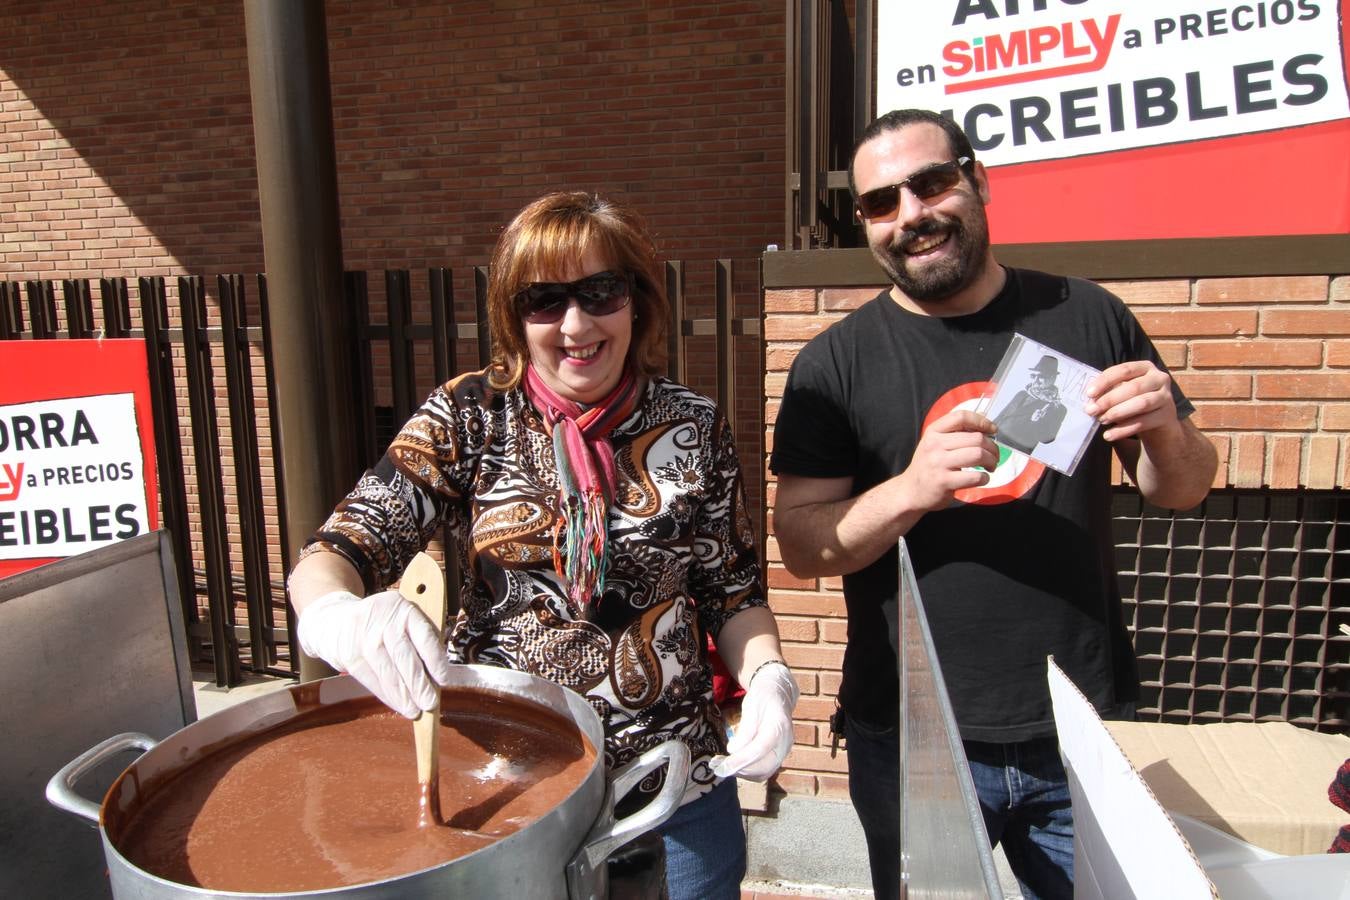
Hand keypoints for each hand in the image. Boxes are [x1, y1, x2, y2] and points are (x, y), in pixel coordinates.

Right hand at [296, 589, 453, 718]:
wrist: (336, 620)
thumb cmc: (382, 623)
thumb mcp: (401, 618)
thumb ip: (419, 639)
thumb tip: (436, 676)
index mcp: (403, 610)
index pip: (423, 636)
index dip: (435, 660)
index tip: (444, 680)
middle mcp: (383, 622)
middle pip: (404, 657)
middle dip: (419, 685)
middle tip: (430, 704)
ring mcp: (364, 639)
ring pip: (387, 672)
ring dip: (403, 696)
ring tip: (415, 710)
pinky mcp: (350, 656)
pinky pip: (372, 680)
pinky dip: (387, 696)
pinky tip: (398, 705)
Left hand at [711, 661, 798, 781]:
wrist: (778, 696)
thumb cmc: (763, 698)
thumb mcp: (751, 706)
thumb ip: (745, 728)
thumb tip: (732, 750)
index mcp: (779, 726)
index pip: (760, 749)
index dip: (741, 760)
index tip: (723, 767)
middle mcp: (785, 743)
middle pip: (764, 767)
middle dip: (740, 770)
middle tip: (718, 767)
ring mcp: (783, 753)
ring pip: (763, 773)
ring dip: (742, 773)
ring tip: (721, 765)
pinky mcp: (777, 758)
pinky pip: (763, 771)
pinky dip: (747, 772)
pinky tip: (733, 764)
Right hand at [899, 409, 998, 512]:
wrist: (911, 491)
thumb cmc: (927, 466)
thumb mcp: (935, 443)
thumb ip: (956, 431)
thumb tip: (983, 417)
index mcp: (933, 431)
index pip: (961, 417)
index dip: (982, 421)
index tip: (992, 430)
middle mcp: (934, 444)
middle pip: (976, 438)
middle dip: (992, 447)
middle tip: (994, 456)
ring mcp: (938, 463)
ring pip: (978, 454)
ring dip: (991, 461)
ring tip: (991, 467)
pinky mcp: (943, 482)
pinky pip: (974, 477)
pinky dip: (985, 478)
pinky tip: (982, 479)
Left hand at [1085, 360, 1178, 442]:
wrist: (1158, 420)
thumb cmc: (1134, 400)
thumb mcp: (1123, 391)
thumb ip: (1109, 391)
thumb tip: (1091, 400)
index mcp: (1145, 367)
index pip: (1124, 370)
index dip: (1105, 381)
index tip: (1089, 393)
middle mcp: (1160, 378)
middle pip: (1134, 387)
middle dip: (1110, 399)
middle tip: (1091, 410)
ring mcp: (1166, 397)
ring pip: (1141, 404)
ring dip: (1118, 413)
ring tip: (1101, 420)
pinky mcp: (1167, 416)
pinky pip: (1144, 422)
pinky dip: (1124, 429)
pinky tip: (1109, 435)